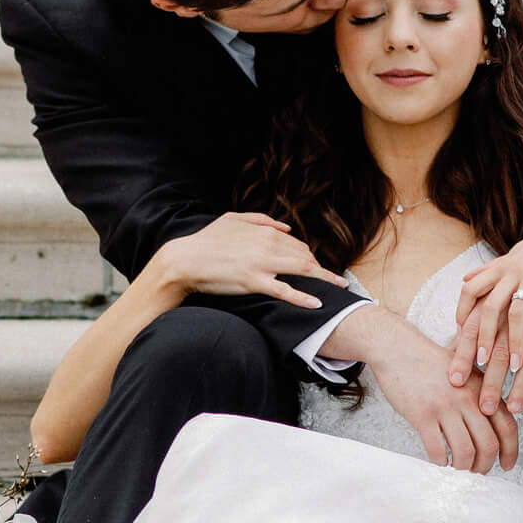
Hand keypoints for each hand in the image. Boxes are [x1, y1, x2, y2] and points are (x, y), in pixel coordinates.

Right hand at [148, 213, 340, 309]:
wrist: (184, 260)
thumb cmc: (206, 240)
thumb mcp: (233, 219)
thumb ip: (261, 220)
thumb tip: (286, 227)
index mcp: (265, 231)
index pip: (298, 244)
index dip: (310, 255)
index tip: (316, 265)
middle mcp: (268, 245)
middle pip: (305, 257)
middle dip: (321, 268)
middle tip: (332, 279)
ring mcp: (262, 265)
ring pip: (302, 271)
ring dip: (324, 279)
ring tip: (338, 287)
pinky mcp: (254, 283)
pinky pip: (285, 291)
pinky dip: (303, 298)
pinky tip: (317, 304)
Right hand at [342, 306, 518, 473]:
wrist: (398, 349)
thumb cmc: (428, 362)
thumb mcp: (464, 371)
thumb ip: (481, 392)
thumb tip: (494, 419)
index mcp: (481, 389)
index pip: (507, 427)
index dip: (511, 451)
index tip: (507, 464)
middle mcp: (467, 399)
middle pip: (489, 444)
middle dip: (485, 465)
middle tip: (478, 470)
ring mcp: (445, 407)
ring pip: (465, 451)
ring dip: (463, 467)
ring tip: (457, 467)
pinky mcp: (422, 414)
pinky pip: (437, 449)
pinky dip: (440, 461)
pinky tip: (438, 459)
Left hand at [448, 211, 522, 415]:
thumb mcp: (512, 256)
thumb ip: (489, 270)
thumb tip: (464, 279)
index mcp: (499, 268)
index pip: (470, 289)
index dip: (462, 311)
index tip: (460, 334)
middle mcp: (512, 272)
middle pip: (489, 307)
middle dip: (483, 337)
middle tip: (480, 363)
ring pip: (517, 313)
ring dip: (515, 342)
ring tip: (515, 367)